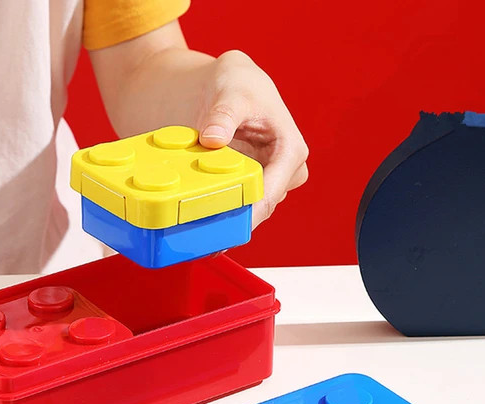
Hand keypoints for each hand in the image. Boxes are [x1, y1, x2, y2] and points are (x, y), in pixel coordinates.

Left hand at [91, 21, 307, 228]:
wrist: (224, 86)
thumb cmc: (237, 83)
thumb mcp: (232, 88)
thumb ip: (223, 113)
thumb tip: (213, 138)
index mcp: (290, 149)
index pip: (271, 190)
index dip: (249, 212)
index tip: (225, 228)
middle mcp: (284, 172)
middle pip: (260, 207)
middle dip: (233, 221)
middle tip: (202, 238)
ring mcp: (266, 183)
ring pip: (248, 211)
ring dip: (223, 221)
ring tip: (195, 237)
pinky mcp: (248, 188)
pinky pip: (234, 207)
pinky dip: (217, 215)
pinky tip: (195, 227)